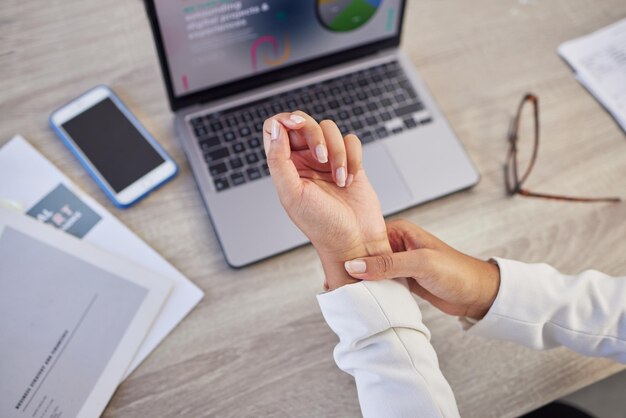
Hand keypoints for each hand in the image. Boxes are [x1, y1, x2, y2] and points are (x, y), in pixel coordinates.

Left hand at [263, 112, 390, 289]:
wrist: (354, 241)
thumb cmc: (322, 225)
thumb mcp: (292, 195)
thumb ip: (278, 161)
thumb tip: (276, 129)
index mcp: (285, 166)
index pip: (275, 128)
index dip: (284, 121)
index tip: (295, 127)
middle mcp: (304, 160)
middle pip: (304, 122)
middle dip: (315, 135)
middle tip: (321, 158)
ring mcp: (328, 159)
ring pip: (330, 128)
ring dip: (338, 152)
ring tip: (339, 178)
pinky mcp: (350, 161)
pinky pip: (352, 140)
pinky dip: (353, 157)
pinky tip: (350, 178)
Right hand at [343, 220, 500, 318]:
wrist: (478, 295)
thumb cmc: (457, 273)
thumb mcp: (420, 264)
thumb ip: (387, 264)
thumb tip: (354, 265)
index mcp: (400, 230)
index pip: (365, 236)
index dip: (349, 249)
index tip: (332, 261)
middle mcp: (397, 244)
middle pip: (365, 254)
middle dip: (351, 266)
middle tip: (332, 278)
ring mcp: (399, 263)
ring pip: (371, 270)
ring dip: (361, 280)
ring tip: (342, 289)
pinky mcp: (402, 280)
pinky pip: (380, 283)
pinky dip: (372, 289)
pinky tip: (360, 296)